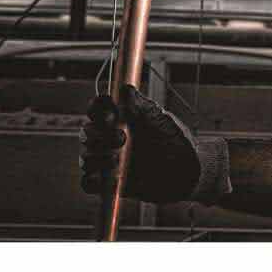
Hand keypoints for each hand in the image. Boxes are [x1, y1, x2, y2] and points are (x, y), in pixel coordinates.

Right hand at [80, 85, 230, 204]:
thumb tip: (125, 89)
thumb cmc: (174, 139)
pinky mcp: (107, 183)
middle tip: (122, 138)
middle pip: (87, 132)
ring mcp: (106, 160)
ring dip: (96, 158)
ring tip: (117, 160)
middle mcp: (109, 138)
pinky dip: (93, 181)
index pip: (97, 109)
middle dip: (99, 134)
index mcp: (120, 119)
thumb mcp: (159, 119)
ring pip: (85, 157)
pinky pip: (87, 183)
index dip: (97, 109)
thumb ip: (140, 106)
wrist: (186, 169)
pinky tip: (110, 178)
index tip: (111, 115)